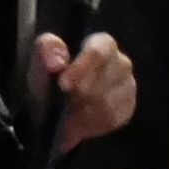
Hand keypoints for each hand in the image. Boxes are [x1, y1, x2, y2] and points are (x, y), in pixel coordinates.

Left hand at [38, 31, 135, 152]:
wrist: (54, 105)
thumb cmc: (50, 77)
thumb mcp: (41, 61)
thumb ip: (46, 51)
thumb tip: (56, 63)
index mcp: (103, 44)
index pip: (99, 52)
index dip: (81, 68)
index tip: (63, 85)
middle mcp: (122, 63)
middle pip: (104, 81)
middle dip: (79, 94)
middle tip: (60, 104)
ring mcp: (128, 87)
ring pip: (107, 104)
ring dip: (81, 112)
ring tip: (65, 114)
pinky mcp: (126, 110)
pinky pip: (110, 120)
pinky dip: (89, 124)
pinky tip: (77, 123)